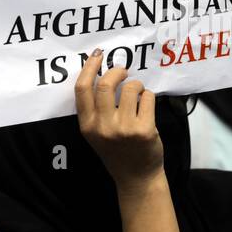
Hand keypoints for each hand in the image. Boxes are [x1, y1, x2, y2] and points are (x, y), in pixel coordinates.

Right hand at [75, 50, 163, 191]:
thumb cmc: (117, 151)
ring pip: (131, 88)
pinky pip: (147, 97)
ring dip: (137, 85)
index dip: (89, 67)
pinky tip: (147, 107)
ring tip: (138, 94)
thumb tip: (101, 74)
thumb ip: (95, 109)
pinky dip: (148, 96)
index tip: (97, 55)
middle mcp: (103, 127)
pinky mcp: (144, 130)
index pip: (83, 89)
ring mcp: (124, 129)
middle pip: (106, 84)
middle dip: (117, 71)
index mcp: (87, 126)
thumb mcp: (96, 133)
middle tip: (123, 71)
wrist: (136, 177)